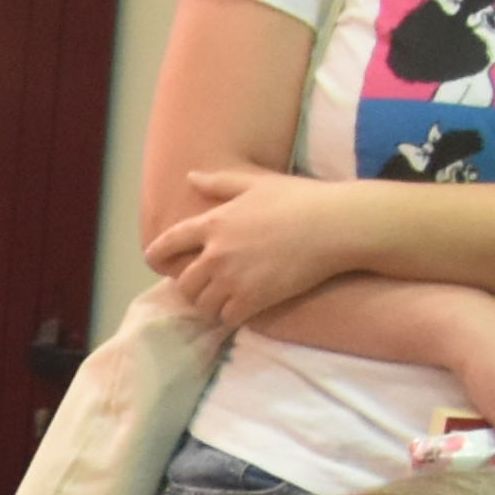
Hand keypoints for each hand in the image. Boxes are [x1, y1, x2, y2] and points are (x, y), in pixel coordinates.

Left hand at [147, 164, 371, 333]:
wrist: (336, 226)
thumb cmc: (301, 199)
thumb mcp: (257, 183)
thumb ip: (220, 183)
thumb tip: (190, 177)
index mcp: (213, 223)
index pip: (166, 245)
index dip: (157, 257)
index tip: (158, 264)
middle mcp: (216, 253)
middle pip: (183, 283)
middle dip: (192, 286)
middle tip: (207, 286)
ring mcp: (232, 278)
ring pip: (202, 305)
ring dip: (211, 303)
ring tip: (226, 297)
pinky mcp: (252, 299)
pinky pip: (226, 318)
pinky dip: (231, 315)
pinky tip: (243, 308)